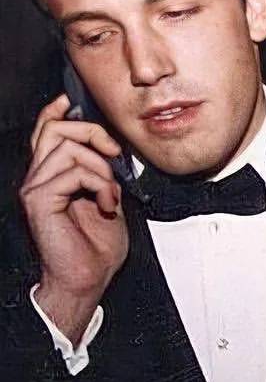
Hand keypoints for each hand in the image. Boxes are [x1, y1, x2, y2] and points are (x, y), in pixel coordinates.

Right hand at [20, 94, 128, 341]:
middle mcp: (38, 178)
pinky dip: (98, 184)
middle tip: (115, 154)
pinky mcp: (38, 199)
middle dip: (93, 132)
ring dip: (102, 168)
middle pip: (55, 129)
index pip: (45, 132)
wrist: (87, 280)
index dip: (57, 112)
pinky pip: (72, 172)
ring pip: (68, 148)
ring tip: (110, 194)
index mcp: (52, 177)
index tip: (72, 101)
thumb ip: (102, 174)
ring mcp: (35, 188)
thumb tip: (111, 150)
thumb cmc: (96, 249)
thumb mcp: (107, 200)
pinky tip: (105, 204)